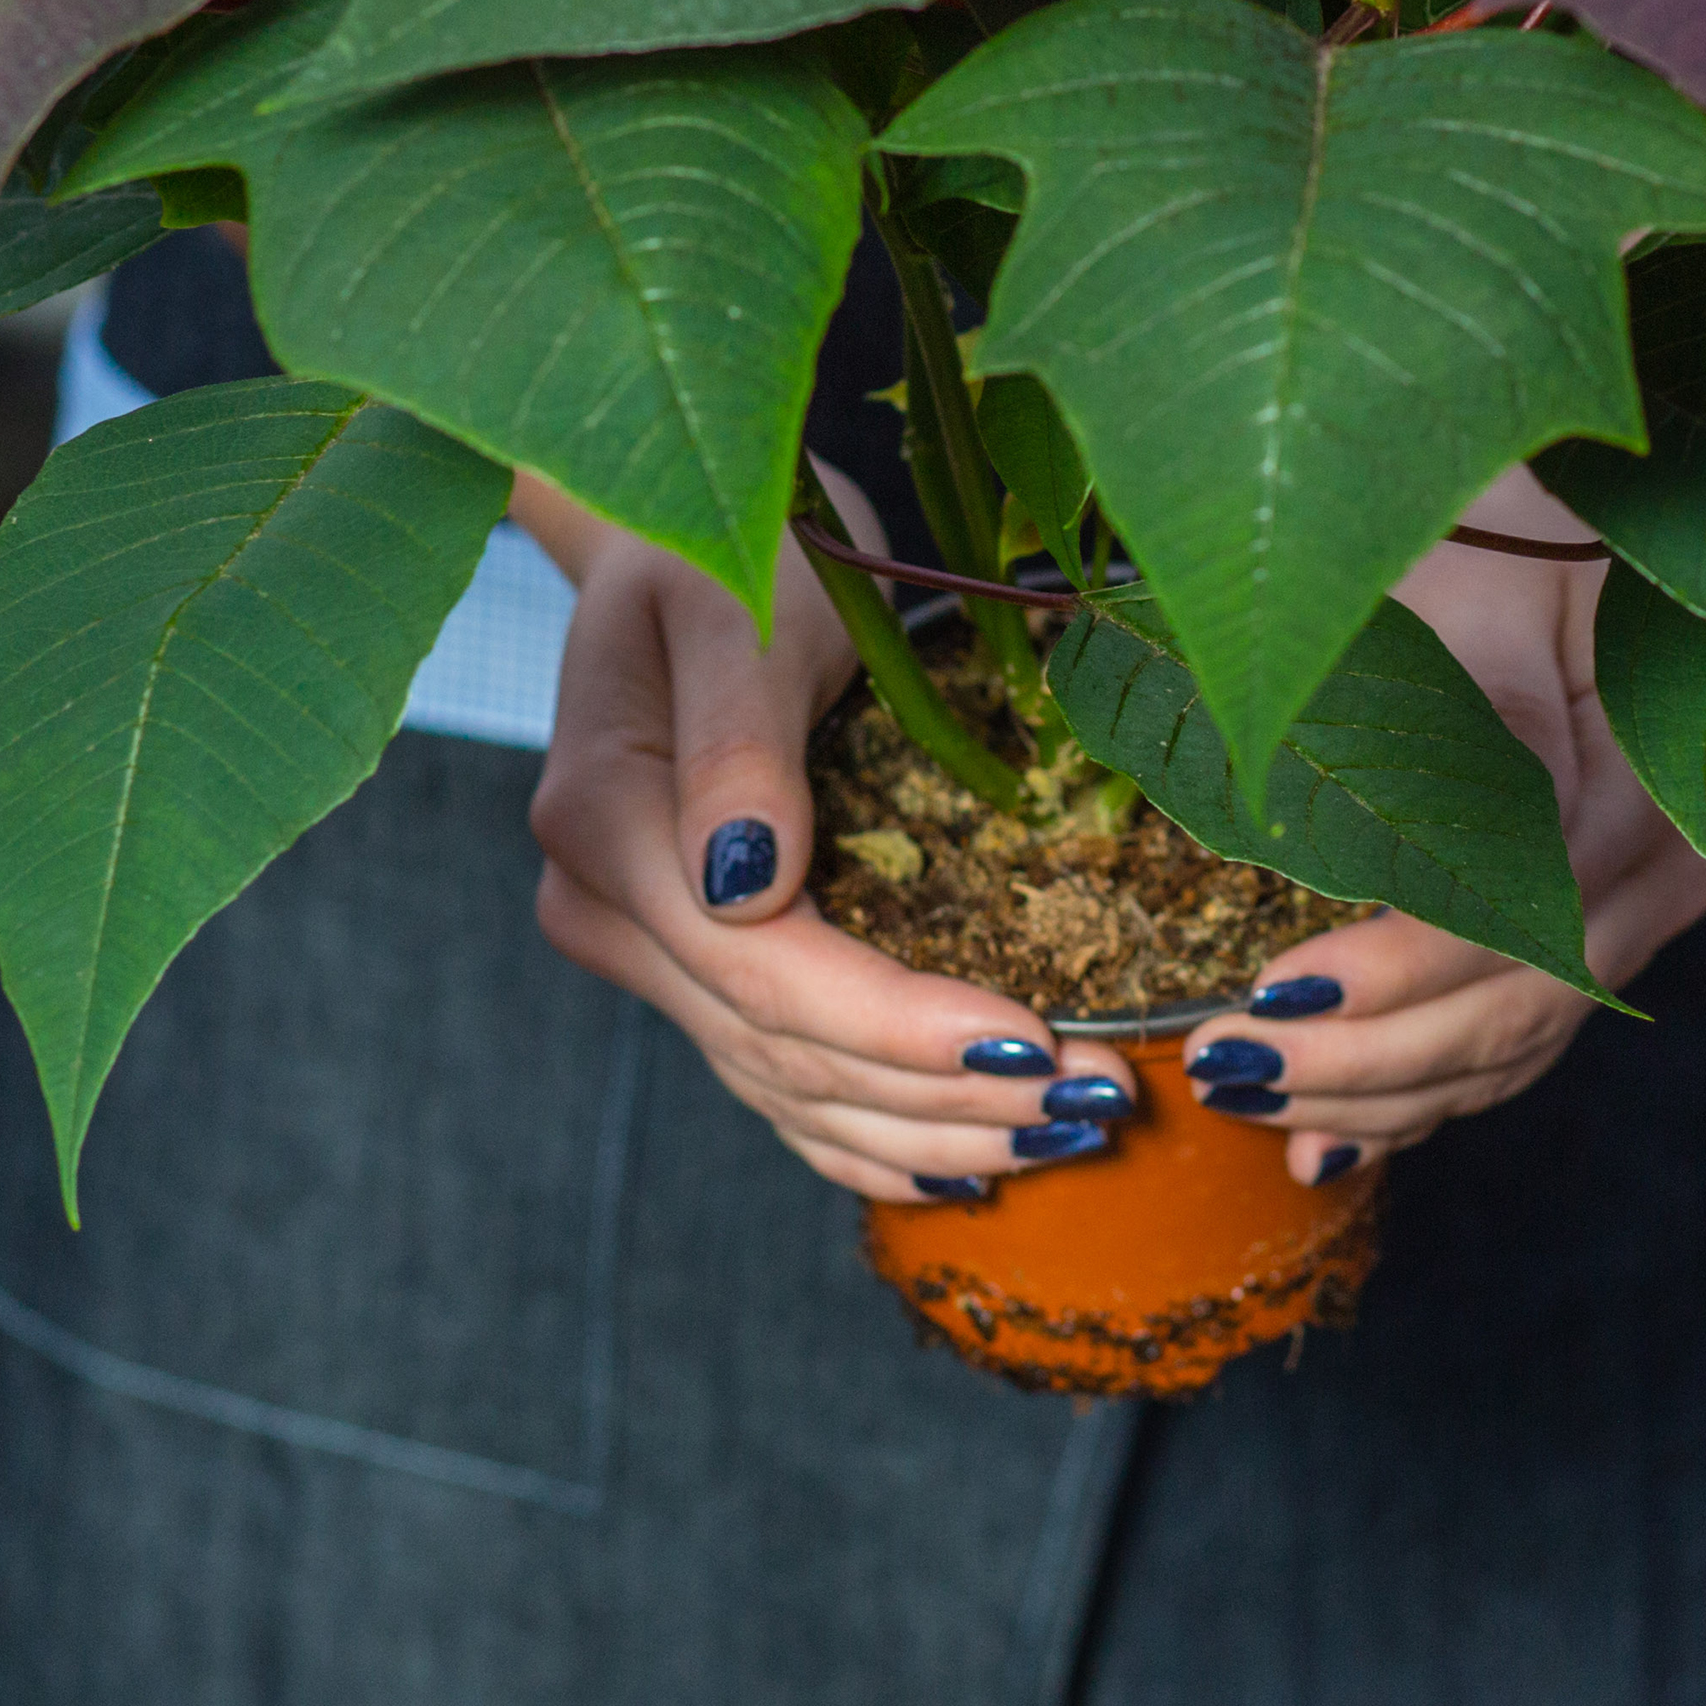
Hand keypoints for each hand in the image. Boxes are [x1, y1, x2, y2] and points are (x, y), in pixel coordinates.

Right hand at [525, 492, 1144, 1204]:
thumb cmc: (730, 545)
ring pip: (787, 1089)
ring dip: (930, 1133)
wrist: (691, 540)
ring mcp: (644, 946)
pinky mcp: (694, 963)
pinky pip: (779, 1080)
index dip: (902, 1027)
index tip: (1037, 1043)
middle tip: (1099, 1103)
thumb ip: (736, 738)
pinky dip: (874, 1134)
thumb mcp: (738, 606)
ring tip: (1067, 1135)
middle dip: (946, 1094)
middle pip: (785, 1048)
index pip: (765, 969)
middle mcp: (607, 906)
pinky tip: (966, 1165)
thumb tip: (745, 880)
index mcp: (607, 820)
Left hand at [1180, 468, 1705, 1187]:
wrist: (1571, 499)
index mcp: (1642, 781)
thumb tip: (1407, 847)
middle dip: (1361, 1059)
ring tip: (1249, 1104)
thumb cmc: (1505, 520)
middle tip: (1224, 1066)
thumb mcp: (1479, 587)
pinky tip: (1328, 1139)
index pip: (1509, 916)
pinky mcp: (1600, 923)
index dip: (1389, 976)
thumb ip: (1469, 716)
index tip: (1267, 999)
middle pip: (1513, 1006)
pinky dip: (1421, 1097)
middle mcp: (1663, 864)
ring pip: (1513, 1044)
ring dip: (1379, 1094)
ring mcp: (1641, 905)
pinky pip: (1517, 1038)